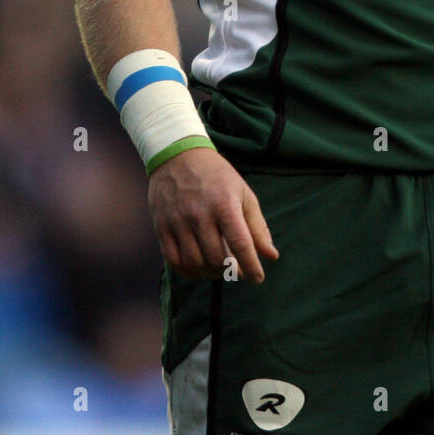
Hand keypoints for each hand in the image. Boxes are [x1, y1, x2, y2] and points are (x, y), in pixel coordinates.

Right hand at [148, 147, 278, 281]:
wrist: (178, 156)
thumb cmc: (217, 176)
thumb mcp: (243, 194)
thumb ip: (257, 226)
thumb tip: (271, 256)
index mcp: (224, 204)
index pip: (240, 244)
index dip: (251, 266)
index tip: (258, 278)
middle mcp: (200, 214)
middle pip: (217, 258)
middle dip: (231, 271)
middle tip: (237, 270)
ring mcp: (178, 221)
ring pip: (195, 263)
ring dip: (211, 273)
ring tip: (220, 269)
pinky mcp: (162, 227)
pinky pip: (174, 261)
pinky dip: (189, 271)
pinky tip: (200, 268)